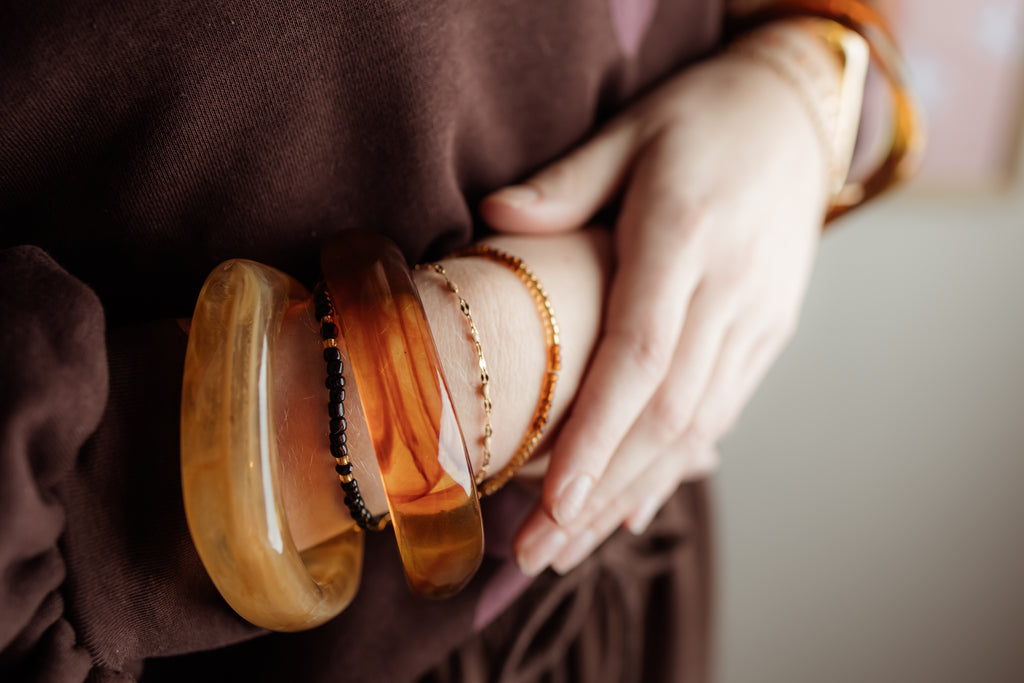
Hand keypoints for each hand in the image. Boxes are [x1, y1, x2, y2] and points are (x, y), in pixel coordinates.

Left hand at [482, 51, 831, 574]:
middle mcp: (731, 290)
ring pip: (696, 426)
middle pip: (667, 411)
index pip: (642, 352)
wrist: (798, 119)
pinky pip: (720, 412)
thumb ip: (564, 182)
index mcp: (688, 234)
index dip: (599, 431)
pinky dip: (673, 466)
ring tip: (569, 548)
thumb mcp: (632, 127)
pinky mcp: (768, 334)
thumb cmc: (702, 118)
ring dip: (631, 493)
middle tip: (538, 552)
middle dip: (601, 489)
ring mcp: (758, 319)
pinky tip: (632, 510)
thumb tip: (492, 220)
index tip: (553, 496)